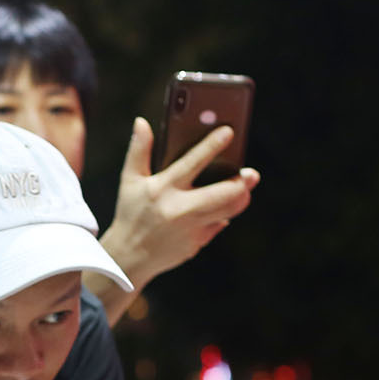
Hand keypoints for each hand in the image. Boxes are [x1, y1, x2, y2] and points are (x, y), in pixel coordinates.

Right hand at [105, 118, 259, 286]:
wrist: (129, 257)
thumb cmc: (131, 213)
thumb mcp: (130, 180)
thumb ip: (138, 150)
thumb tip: (142, 122)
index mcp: (163, 188)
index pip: (192, 162)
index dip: (212, 145)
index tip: (229, 131)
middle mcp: (179, 209)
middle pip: (224, 193)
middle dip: (241, 182)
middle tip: (249, 174)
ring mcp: (190, 228)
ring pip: (230, 210)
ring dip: (240, 198)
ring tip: (241, 188)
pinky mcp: (197, 243)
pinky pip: (219, 224)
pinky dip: (223, 215)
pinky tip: (219, 208)